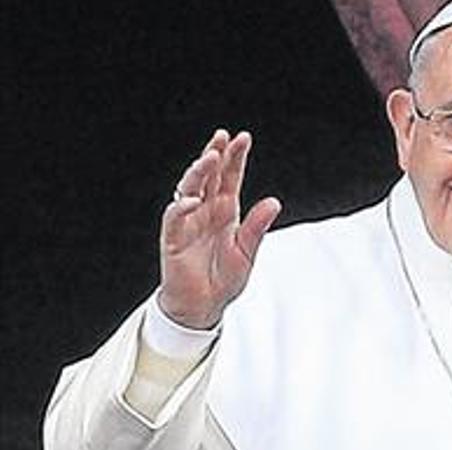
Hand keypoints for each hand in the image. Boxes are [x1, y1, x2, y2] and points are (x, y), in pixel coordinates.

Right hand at [158, 130, 281, 328]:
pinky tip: (192, 199)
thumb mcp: (248, 252)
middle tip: (222, 138)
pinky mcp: (174, 239)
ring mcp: (188, 222)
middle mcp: (206, 212)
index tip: (243, 138)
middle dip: (215, 155)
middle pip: (209, 176)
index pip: (230, 178)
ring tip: (210, 158)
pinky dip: (182, 208)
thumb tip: (274, 202)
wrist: (204, 306)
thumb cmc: (224, 279)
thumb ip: (258, 227)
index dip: (235, 158)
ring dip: (199, 173)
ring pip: (189, 189)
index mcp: (225, 211)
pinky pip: (174, 218)